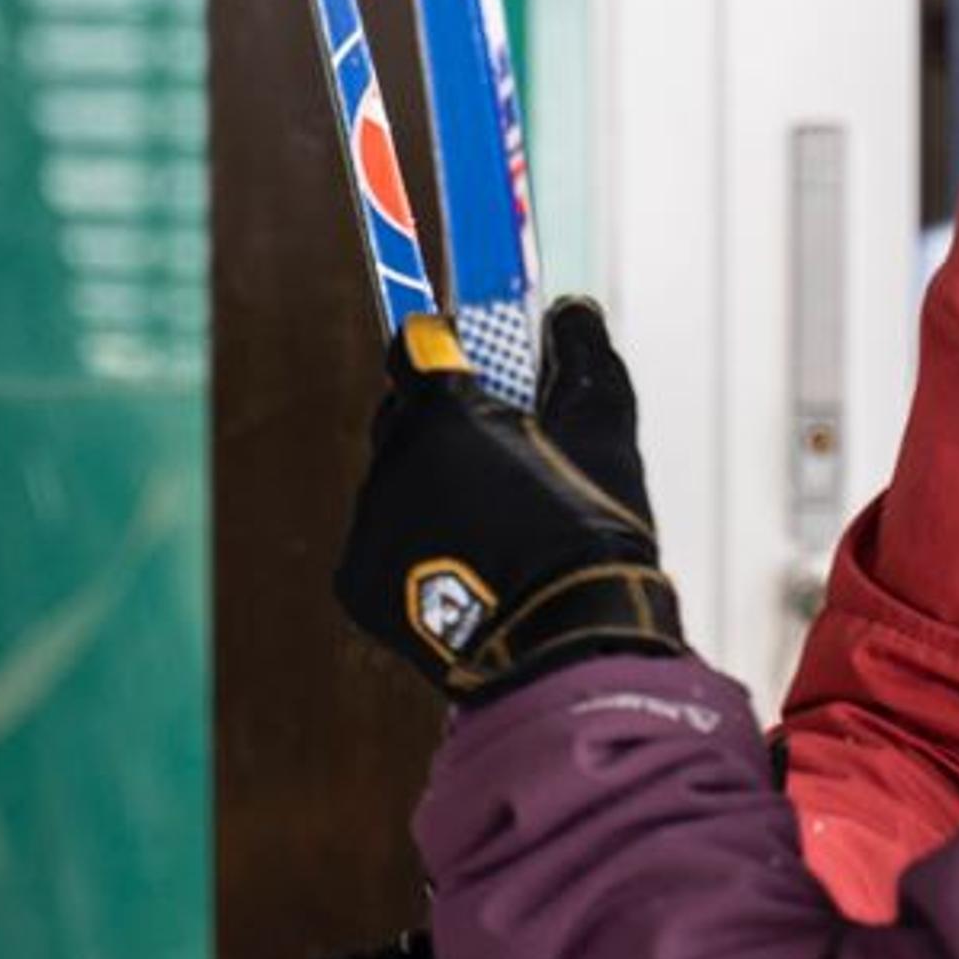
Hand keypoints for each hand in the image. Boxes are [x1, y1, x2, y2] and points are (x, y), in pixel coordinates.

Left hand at [337, 312, 683, 700]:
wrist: (561, 646)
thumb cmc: (589, 533)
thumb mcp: (603, 432)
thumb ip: (583, 358)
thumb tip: (570, 312)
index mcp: (442, 412)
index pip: (416, 345)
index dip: (447, 347)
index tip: (477, 362)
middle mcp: (389, 459)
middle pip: (403, 415)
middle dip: (443, 422)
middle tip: (499, 450)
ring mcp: (367, 522)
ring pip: (394, 482)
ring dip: (429, 488)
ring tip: (491, 525)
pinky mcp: (355, 580)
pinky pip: (381, 541)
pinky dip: (413, 546)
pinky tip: (464, 568)